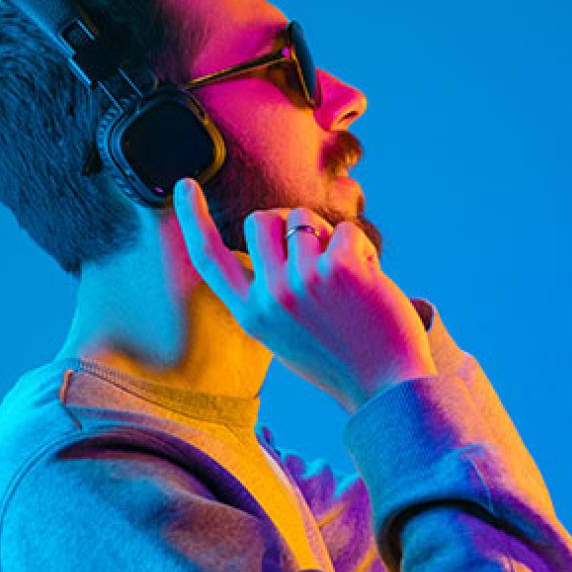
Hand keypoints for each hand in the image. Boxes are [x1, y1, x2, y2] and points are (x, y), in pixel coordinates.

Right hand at [170, 177, 436, 412]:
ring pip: (304, 219)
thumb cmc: (343, 357)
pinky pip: (345, 231)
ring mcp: (300, 282)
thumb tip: (278, 235)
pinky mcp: (337, 269)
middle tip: (318, 251)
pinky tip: (371, 281)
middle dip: (289, 223)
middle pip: (261, 220)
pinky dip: (363, 248)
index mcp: (250, 315)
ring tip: (350, 278)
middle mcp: (268, 297)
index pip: (209, 258)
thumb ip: (272, 292)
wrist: (386, 387)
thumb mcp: (288, 333)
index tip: (185, 184)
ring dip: (330, 238)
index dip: (191, 218)